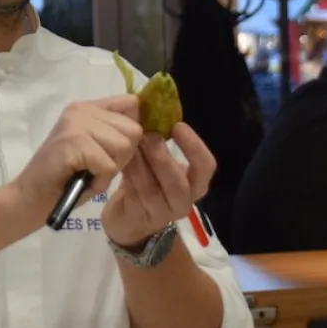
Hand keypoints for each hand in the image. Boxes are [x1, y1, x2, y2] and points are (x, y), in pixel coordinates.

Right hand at [6, 95, 142, 224]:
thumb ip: (113, 133)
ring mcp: (76, 123)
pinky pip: (109, 165)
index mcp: (88, 107)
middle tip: (97, 167)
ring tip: (88, 174)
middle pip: (133, 130)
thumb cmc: (65, 177)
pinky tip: (82, 181)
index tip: (125, 148)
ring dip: (111, 169)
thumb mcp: (95, 149)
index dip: (136, 126)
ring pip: (124, 146)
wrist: (30, 197)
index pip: (131, 103)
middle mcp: (82, 109)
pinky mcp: (73, 142)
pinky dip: (100, 180)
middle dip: (123, 156)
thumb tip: (146, 126)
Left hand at [101, 122, 215, 248]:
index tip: (178, 127)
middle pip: (179, 184)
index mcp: (194, 184)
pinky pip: (134, 194)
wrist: (127, 219)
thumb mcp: (156, 162)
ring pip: (152, 189)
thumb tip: (147, 108)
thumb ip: (158, 140)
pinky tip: (120, 161)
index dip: (194, 147)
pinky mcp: (139, 217)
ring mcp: (161, 213)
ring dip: (140, 164)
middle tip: (148, 137)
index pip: (206, 167)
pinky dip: (127, 175)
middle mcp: (183, 201)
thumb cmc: (146, 182)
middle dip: (163, 159)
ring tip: (131, 146)